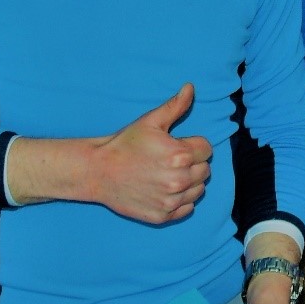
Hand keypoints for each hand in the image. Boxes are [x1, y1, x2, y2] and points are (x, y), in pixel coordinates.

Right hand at [86, 84, 211, 222]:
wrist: (98, 171)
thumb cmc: (125, 144)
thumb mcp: (150, 121)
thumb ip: (175, 106)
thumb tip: (191, 87)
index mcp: (180, 154)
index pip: (207, 149)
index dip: (194, 145)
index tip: (178, 145)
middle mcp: (179, 179)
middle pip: (205, 170)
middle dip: (193, 163)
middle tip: (171, 160)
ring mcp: (171, 200)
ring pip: (199, 190)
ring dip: (189, 182)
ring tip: (167, 175)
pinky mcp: (163, 216)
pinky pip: (187, 208)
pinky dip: (180, 200)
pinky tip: (164, 190)